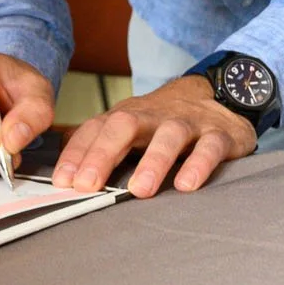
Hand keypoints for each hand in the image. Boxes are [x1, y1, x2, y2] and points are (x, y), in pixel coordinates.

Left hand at [53, 74, 256, 197]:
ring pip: (169, 135)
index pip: (96, 129)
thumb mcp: (131, 126)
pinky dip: (199, 165)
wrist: (222, 94)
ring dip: (153, 161)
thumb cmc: (165, 120)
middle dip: (103, 154)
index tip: (62, 181)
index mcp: (128, 116)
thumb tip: (62, 171)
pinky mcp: (219, 134)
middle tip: (87, 185)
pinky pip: (210, 147)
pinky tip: (186, 185)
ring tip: (140, 190)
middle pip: (124, 125)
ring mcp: (188, 123)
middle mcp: (154, 116)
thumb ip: (99, 144)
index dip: (76, 154)